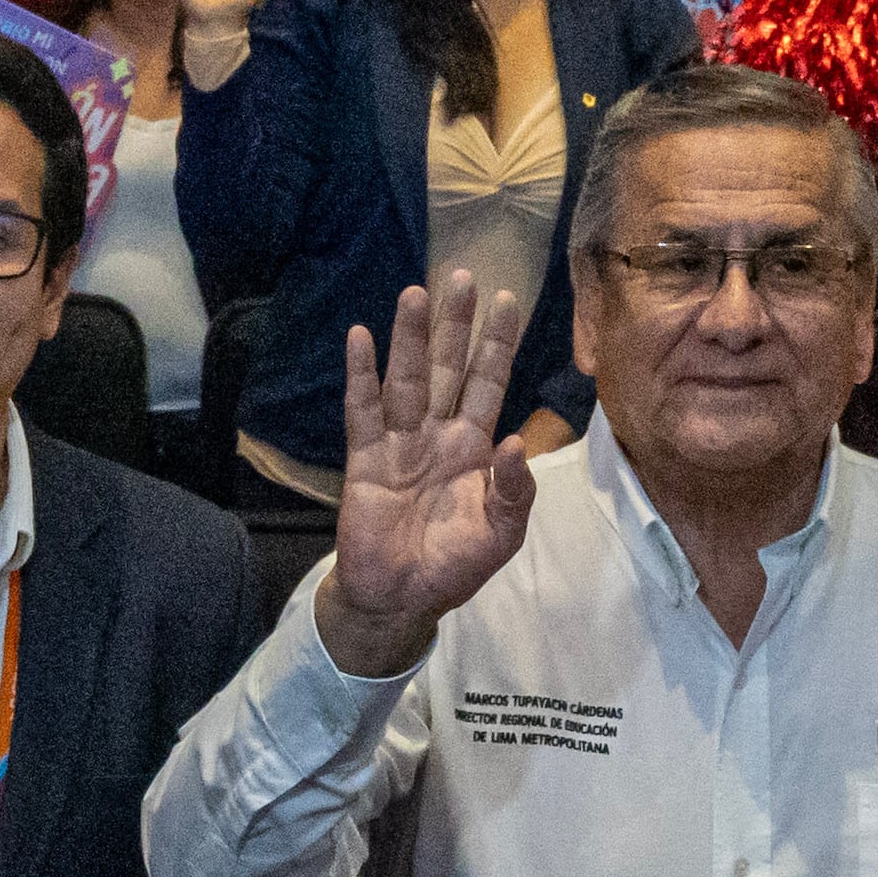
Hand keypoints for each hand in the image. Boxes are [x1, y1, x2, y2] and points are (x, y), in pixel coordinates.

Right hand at [317, 272, 533, 679]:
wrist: (401, 599)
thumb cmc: (455, 566)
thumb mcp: (502, 533)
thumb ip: (514, 489)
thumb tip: (516, 440)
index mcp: (474, 448)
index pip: (489, 384)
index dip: (498, 344)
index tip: (507, 300)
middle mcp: (437, 434)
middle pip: (448, 369)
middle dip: (455, 325)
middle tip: (462, 277)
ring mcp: (399, 443)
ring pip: (407, 380)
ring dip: (410, 339)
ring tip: (415, 294)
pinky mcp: (364, 459)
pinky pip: (363, 410)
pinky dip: (361, 375)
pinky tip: (361, 339)